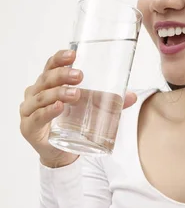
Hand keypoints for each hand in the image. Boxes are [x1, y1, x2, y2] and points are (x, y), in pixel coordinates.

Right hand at [19, 48, 136, 166]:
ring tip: (76, 94)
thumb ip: (108, 102)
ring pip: (42, 97)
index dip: (59, 59)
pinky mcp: (29, 127)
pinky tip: (59, 108)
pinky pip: (38, 117)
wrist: (61, 152)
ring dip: (59, 93)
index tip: (73, 54)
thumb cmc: (71, 123)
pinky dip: (48, 111)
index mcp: (47, 84)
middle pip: (46, 79)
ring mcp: (29, 110)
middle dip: (62, 75)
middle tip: (80, 75)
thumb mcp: (91, 109)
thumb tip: (132, 96)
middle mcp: (35, 94)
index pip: (50, 66)